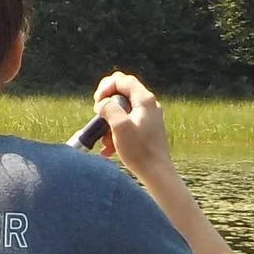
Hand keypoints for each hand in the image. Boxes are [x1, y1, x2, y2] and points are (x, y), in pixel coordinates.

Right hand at [92, 71, 176, 187]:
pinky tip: (109, 148)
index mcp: (144, 100)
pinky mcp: (146, 130)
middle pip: (121, 92)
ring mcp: (148, 117)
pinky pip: (126, 124)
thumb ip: (109, 108)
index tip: (97, 104)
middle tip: (98, 117)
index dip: (105, 88)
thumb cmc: (140, 151)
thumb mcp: (119, 126)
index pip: (121, 80)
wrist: (156, 173)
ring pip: (122, 110)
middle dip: (106, 104)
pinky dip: (116, 132)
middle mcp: (149, 105)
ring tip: (104, 140)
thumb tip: (103, 103)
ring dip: (109, 122)